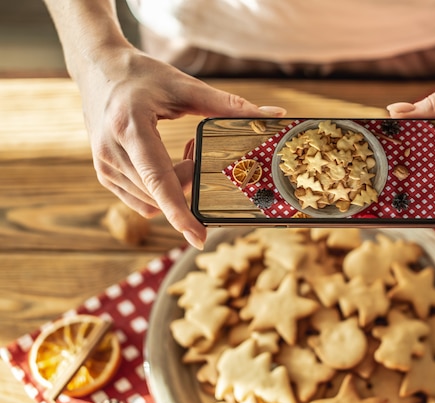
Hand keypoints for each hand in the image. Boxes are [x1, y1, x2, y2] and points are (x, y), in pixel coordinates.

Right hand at [76, 48, 284, 248]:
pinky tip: (170, 165)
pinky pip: (141, 201)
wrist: (98, 69)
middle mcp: (111, 152)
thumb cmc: (141, 75)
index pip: (158, 179)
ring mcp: (105, 166)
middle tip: (198, 152)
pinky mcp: (105, 175)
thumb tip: (273, 114)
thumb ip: (229, 105)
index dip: (180, 212)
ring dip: (178, 187)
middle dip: (191, 182)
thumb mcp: (185, 86)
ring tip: (184, 153)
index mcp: (130, 127)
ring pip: (152, 202)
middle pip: (162, 192)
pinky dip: (162, 192)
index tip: (199, 237)